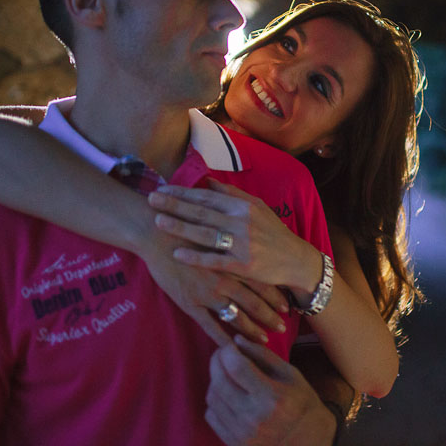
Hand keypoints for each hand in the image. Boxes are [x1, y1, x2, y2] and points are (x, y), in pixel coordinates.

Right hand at [137, 235, 289, 345]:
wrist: (156, 231)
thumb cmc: (186, 226)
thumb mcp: (215, 229)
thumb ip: (230, 239)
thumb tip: (244, 242)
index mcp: (233, 261)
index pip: (261, 282)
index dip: (274, 296)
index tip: (287, 307)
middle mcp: (226, 279)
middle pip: (254, 302)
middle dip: (269, 316)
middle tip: (282, 329)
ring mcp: (208, 293)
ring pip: (236, 317)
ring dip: (251, 331)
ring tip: (264, 342)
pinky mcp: (190, 302)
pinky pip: (209, 326)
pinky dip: (221, 339)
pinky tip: (231, 350)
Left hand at [148, 179, 319, 291]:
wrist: (294, 260)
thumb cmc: (272, 232)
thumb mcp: (257, 207)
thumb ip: (232, 195)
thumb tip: (207, 181)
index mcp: (243, 206)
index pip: (207, 197)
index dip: (182, 192)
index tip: (162, 189)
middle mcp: (242, 222)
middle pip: (202, 213)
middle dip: (174, 205)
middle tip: (151, 199)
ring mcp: (242, 244)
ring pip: (205, 234)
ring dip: (180, 227)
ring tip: (159, 221)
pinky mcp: (243, 266)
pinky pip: (215, 260)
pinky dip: (196, 257)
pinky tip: (177, 254)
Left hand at [206, 335, 337, 445]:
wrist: (308, 440)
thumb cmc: (301, 403)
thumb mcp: (290, 374)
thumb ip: (263, 355)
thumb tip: (237, 340)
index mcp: (272, 397)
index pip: (236, 367)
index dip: (227, 351)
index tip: (229, 344)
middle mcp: (254, 418)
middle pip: (219, 382)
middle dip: (217, 361)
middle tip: (222, 353)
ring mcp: (242, 434)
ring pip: (212, 398)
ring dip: (214, 379)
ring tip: (226, 373)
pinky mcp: (234, 443)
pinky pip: (211, 415)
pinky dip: (215, 400)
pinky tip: (227, 394)